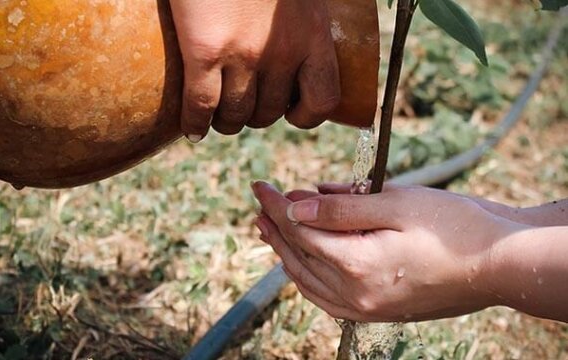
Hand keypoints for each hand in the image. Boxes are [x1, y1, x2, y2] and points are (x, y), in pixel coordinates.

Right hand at [170, 0, 339, 141]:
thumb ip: (302, 20)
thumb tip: (296, 37)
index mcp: (313, 36)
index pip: (323, 101)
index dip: (305, 116)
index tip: (290, 111)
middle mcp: (283, 52)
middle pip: (270, 113)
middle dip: (255, 117)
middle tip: (242, 108)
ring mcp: (244, 54)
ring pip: (235, 116)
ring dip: (226, 122)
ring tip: (217, 116)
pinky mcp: (205, 50)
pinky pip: (201, 106)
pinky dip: (194, 123)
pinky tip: (191, 128)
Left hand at [251, 181, 525, 321]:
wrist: (498, 264)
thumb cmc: (453, 227)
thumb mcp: (395, 204)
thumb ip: (340, 209)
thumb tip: (295, 206)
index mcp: (357, 264)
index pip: (299, 230)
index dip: (275, 205)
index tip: (258, 185)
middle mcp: (355, 294)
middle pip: (298, 256)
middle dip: (275, 227)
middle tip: (260, 204)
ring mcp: (366, 308)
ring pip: (308, 279)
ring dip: (286, 251)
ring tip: (270, 228)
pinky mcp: (377, 311)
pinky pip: (327, 298)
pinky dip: (307, 276)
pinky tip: (301, 263)